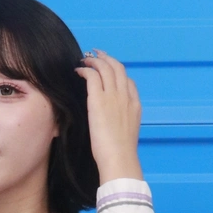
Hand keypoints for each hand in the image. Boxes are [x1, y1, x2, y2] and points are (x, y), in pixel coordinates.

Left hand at [74, 48, 143, 183]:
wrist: (119, 158)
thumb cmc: (120, 154)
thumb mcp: (127, 134)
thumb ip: (122, 122)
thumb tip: (113, 124)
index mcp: (135, 105)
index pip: (129, 82)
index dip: (118, 73)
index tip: (109, 72)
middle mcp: (125, 96)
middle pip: (118, 68)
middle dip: (107, 58)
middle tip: (96, 54)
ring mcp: (113, 96)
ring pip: (106, 67)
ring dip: (95, 60)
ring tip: (85, 59)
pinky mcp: (98, 100)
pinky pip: (92, 75)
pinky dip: (85, 69)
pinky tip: (78, 70)